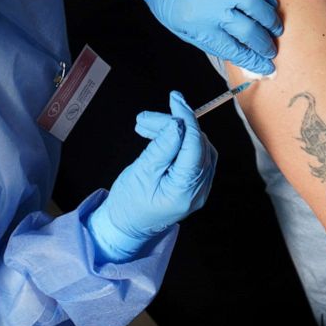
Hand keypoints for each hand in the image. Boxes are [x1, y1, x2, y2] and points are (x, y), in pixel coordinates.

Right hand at [87, 91, 216, 262]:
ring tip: (145, 127)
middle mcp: (200, 190)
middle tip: (144, 120)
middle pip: (195, 143)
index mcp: (186, 190)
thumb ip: (162, 147)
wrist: (125, 227)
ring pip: (195, 146)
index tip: (174, 98)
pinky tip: (158, 136)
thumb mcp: (142, 172)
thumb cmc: (129, 203)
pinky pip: (192, 155)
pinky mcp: (195, 183)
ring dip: (173, 132)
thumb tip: (179, 123)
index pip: (195, 145)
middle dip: (172, 125)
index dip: (186, 118)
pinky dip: (177, 142)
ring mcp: (200, 188)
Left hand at [133, 0, 282, 74]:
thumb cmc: (175, 5)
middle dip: (265, 45)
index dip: (255, 61)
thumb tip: (248, 57)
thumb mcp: (187, 33)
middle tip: (271, 50)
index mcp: (200, 27)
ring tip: (275, 29)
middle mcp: (215, 7)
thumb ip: (216, 44)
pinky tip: (263, 3)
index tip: (267, 66)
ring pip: (259, 8)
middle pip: (250, 32)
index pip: (236, 51)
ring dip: (271, 22)